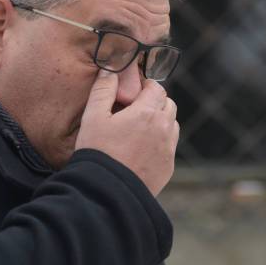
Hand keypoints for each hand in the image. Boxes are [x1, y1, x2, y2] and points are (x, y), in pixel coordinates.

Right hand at [75, 70, 178, 195]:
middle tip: (134, 109)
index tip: (133, 92)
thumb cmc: (97, 152)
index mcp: (147, 112)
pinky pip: (170, 146)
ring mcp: (168, 149)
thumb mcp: (93, 117)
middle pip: (168, 104)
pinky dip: (161, 142)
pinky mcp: (168, 167)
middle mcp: (164, 128)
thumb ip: (103, 89)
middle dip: (155, 102)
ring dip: (160, 121)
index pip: (156, 88)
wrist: (106, 194)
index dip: (145, 86)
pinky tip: (141, 148)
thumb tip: (111, 70)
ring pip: (172, 124)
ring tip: (138, 129)